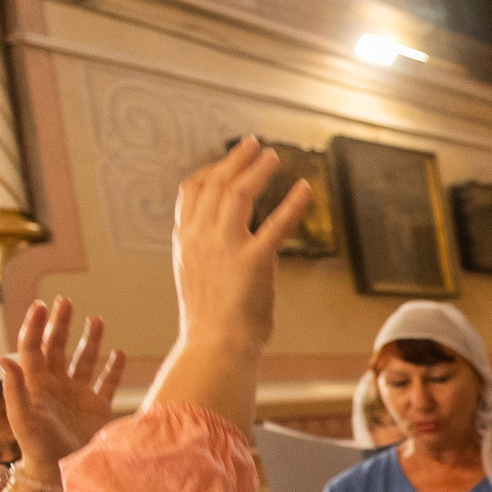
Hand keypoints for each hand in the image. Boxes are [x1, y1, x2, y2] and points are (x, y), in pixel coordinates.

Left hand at [0, 297, 124, 481]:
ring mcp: (78, 395)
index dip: (36, 326)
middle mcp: (56, 385)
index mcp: (35, 384)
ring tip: (96, 319)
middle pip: (57, 347)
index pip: (33, 348)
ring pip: (84, 360)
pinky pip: (107, 382)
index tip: (42, 306)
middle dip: (61, 324)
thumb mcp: (22, 418)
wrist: (60, 471)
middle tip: (65, 302)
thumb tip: (5, 359)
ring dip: (89, 340)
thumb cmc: (36, 446)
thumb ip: (15, 389)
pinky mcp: (97, 407)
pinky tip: (118, 353)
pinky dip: (114, 368)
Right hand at [146, 138, 309, 426]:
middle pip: (216, 184)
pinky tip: (306, 189)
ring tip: (275, 157)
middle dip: (236, 160)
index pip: (191, 191)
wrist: (214, 346)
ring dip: (258, 171)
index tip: (227, 161)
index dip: (210, 170)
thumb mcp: (195, 278)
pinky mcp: (254, 261)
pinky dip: (292, 204)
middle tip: (255, 144)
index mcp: (185, 240)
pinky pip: (276, 225)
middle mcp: (200, 237)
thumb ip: (203, 254)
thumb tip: (216, 245)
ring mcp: (225, 248)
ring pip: (239, 194)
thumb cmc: (210, 320)